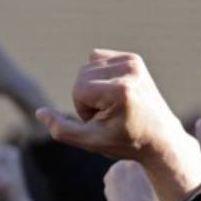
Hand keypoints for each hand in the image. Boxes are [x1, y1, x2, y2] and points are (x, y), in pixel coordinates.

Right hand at [36, 51, 200, 200]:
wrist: (161, 138)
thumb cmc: (126, 141)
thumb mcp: (91, 141)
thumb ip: (61, 129)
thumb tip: (39, 112)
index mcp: (122, 90)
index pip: (78, 90)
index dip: (83, 109)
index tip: (104, 122)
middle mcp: (130, 70)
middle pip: (80, 76)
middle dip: (86, 97)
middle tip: (108, 115)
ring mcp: (134, 62)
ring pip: (87, 67)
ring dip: (92, 88)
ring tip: (112, 105)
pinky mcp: (134, 59)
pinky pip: (97, 58)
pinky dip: (98, 76)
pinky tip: (114, 92)